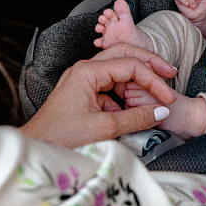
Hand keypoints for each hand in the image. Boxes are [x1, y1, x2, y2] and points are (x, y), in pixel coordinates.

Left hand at [19, 53, 176, 148]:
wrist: (35, 150)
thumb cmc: (59, 138)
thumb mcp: (103, 129)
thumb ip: (136, 118)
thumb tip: (160, 110)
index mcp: (88, 71)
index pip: (131, 65)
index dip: (153, 80)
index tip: (167, 97)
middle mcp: (85, 69)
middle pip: (125, 55)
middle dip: (149, 65)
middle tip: (169, 74)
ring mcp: (83, 80)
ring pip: (118, 70)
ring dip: (137, 79)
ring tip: (154, 92)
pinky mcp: (83, 93)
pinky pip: (110, 86)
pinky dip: (125, 94)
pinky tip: (133, 108)